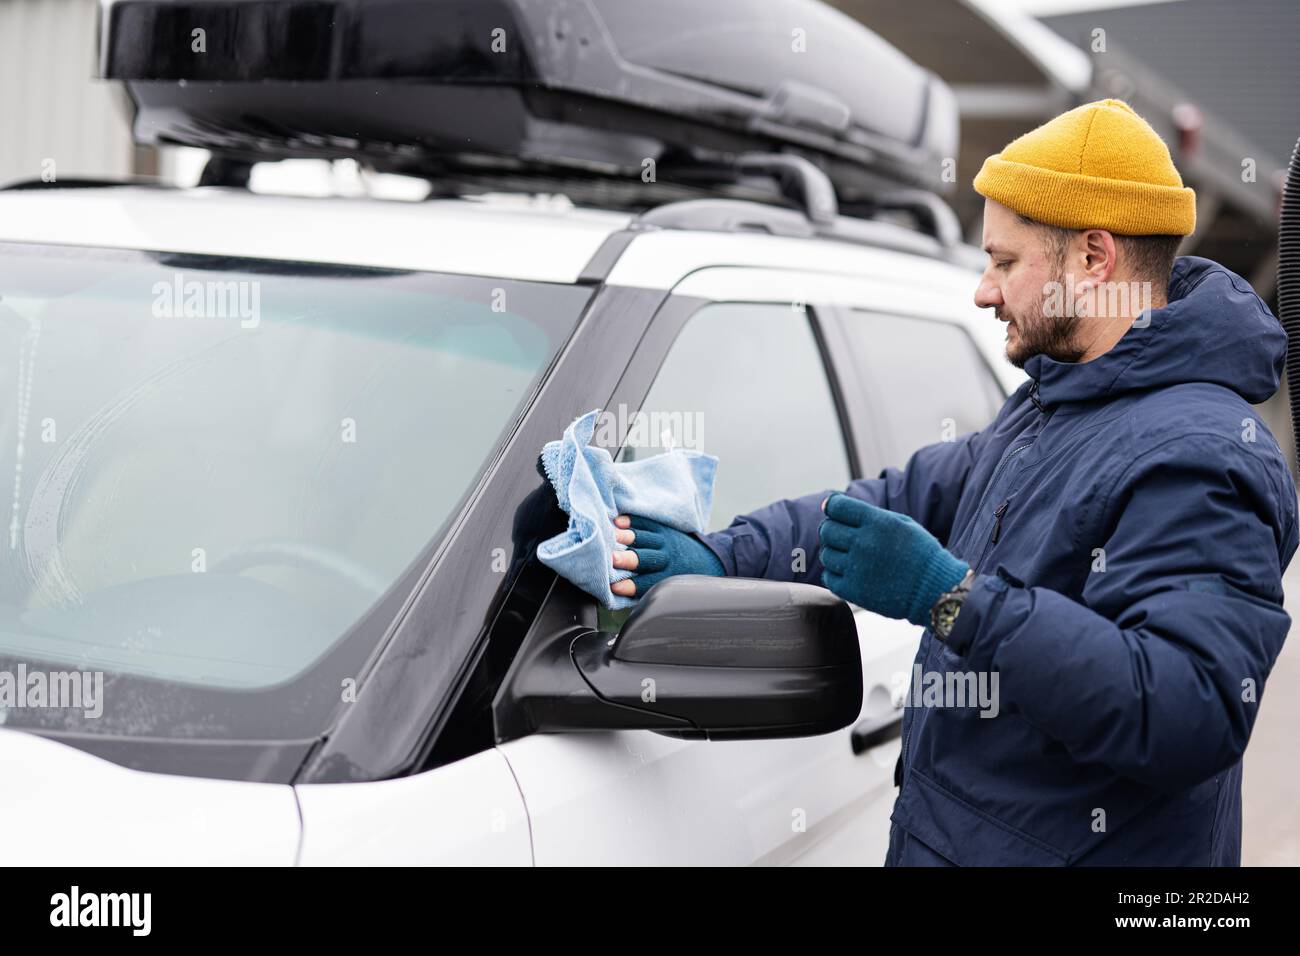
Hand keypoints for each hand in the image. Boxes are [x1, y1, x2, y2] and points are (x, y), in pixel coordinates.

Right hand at [611, 514, 723, 596]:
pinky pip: (647, 523)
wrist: (704, 559)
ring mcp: (664, 541)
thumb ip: (645, 591)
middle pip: (646, 559)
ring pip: (645, 538)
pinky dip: (633, 521)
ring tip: (611, 535)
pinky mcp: (662, 528)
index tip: (615, 586)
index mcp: (664, 579)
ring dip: (627, 536)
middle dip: (629, 559)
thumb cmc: (675, 578)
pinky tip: (619, 522)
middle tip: (613, 558)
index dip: (630, 586)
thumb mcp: (666, 589)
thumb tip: (617, 594)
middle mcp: (665, 559)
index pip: (646, 583)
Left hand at [817, 492, 968, 626]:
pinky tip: (849, 572)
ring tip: (850, 556)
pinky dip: (835, 574)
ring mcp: (857, 568)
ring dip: (834, 553)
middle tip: (842, 536)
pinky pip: (829, 578)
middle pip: (827, 530)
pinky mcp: (854, 591)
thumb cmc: (920, 554)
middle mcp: (864, 543)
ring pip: (826, 554)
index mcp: (877, 523)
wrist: (935, 590)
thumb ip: (869, 514)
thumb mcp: (901, 523)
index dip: (832, 506)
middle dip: (831, 530)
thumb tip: (833, 505)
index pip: (837, 507)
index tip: (835, 511)